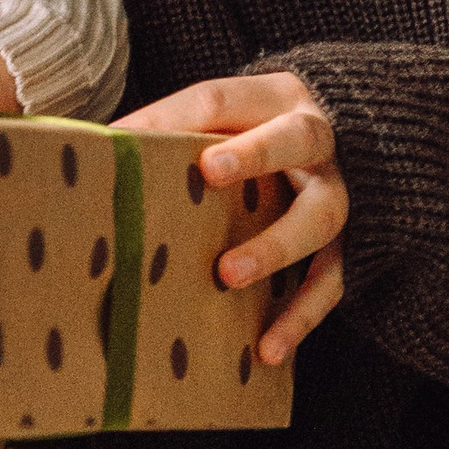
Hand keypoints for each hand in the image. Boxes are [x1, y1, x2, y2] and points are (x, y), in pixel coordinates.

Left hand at [119, 72, 345, 366]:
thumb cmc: (255, 134)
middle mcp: (317, 140)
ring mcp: (337, 193)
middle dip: (256, 153)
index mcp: (273, 99)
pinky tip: (267, 349)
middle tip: (210, 173)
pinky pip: (330, 281)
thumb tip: (100, 150)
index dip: (187, 117)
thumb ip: (168, 129)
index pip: (226, 99)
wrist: (348, 147)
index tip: (148, 140)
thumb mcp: (221, 118)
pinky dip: (300, 316)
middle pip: (297, 138)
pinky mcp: (348, 245)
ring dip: (275, 246)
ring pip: (321, 216)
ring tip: (228, 276)